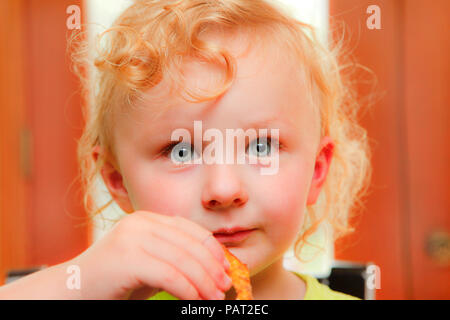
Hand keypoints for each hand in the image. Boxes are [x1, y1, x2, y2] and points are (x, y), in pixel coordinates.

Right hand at [72, 211, 231, 299]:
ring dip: (203, 282)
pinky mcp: (127, 258)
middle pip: (190, 243)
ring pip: (183, 260)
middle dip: (212, 267)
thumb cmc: (115, 282)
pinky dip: (187, 290)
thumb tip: (213, 269)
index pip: (190, 229)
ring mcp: (133, 237)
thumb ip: (175, 259)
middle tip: (225, 286)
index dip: (212, 248)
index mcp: (148, 219)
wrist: (72, 291)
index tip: (227, 268)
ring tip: (215, 298)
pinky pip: (169, 275)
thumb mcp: (150, 264)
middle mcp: (141, 222)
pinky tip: (195, 301)